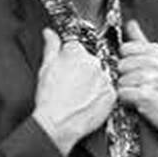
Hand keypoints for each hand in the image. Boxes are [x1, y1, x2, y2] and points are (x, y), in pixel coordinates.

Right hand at [33, 28, 115, 155]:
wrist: (58, 124)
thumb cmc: (50, 99)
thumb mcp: (45, 68)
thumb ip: (50, 47)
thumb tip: (49, 33)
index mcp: (76, 52)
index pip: (76, 47)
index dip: (69, 59)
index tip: (66, 69)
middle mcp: (93, 62)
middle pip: (90, 60)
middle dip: (82, 70)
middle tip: (71, 85)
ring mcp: (104, 78)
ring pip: (100, 75)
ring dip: (93, 82)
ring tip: (79, 95)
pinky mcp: (112, 94)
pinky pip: (108, 90)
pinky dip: (100, 95)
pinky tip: (87, 101)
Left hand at [118, 20, 157, 156]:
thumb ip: (143, 42)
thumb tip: (130, 24)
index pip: (126, 48)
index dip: (128, 61)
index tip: (139, 70)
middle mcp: (156, 62)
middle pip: (121, 64)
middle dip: (127, 76)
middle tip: (142, 86)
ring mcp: (152, 78)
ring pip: (120, 81)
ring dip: (128, 91)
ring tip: (144, 95)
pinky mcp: (146, 95)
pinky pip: (122, 94)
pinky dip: (128, 101)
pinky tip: (141, 103)